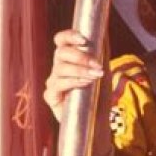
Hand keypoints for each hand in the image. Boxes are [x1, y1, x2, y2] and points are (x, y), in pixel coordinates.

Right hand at [44, 30, 113, 155]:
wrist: (98, 123)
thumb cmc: (100, 97)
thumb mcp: (104, 72)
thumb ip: (102, 52)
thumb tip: (104, 32)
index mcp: (68, 60)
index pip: (61, 41)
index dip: (69, 36)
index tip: (83, 39)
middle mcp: (58, 69)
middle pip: (60, 52)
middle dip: (80, 56)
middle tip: (96, 64)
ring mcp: (53, 83)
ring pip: (59, 68)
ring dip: (80, 70)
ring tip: (95, 76)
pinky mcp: (51, 97)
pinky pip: (57, 85)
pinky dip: (73, 82)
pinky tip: (85, 84)